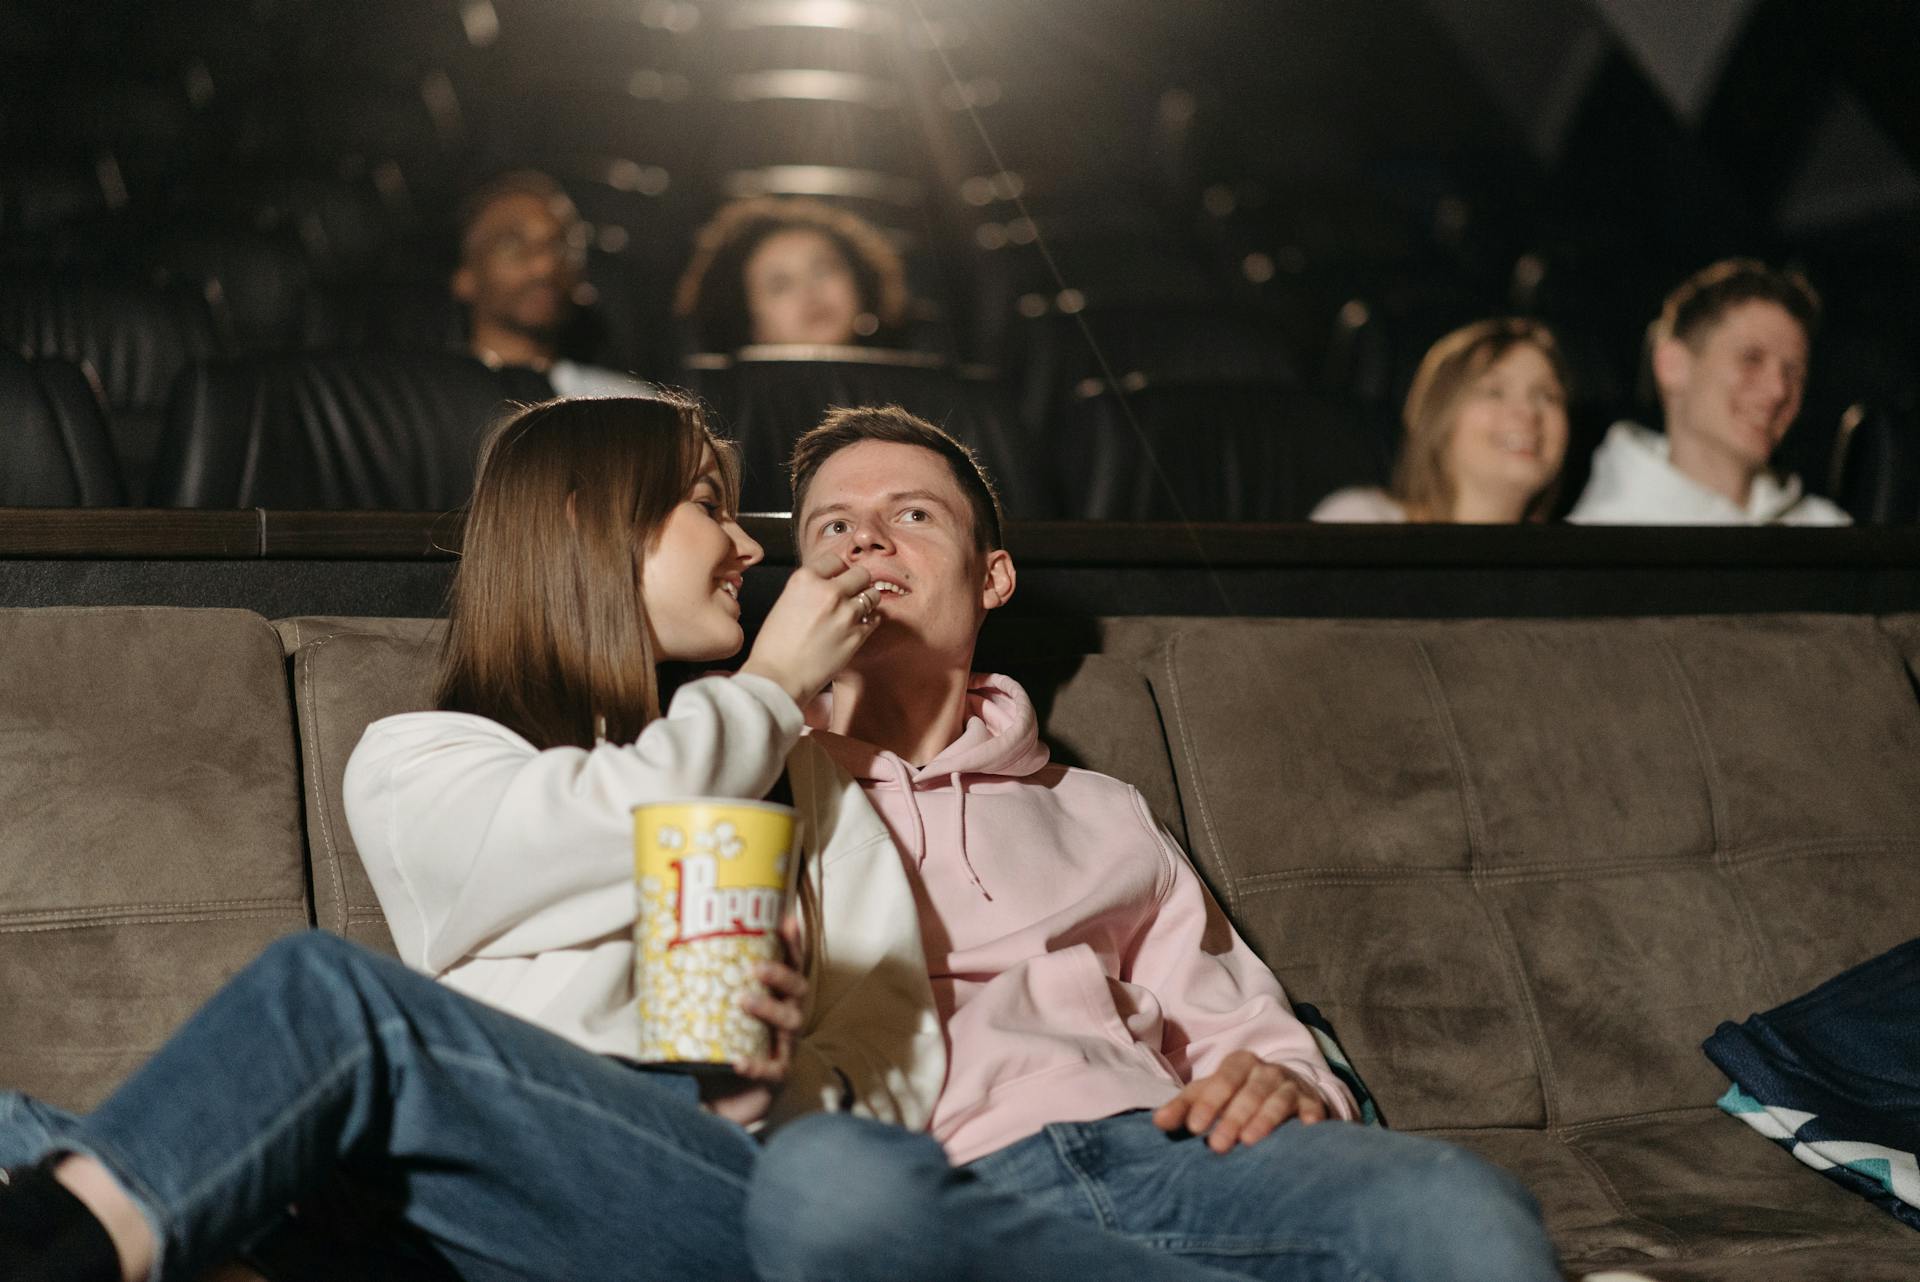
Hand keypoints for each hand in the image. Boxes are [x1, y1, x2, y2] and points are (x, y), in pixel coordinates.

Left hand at [699, 917, 808, 1126]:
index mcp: (772, 999)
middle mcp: (782, 1020)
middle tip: (755, 968)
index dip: (791, 943)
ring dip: (769, 1008)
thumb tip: (644, 949)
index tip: (786, 920)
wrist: (716, 1102)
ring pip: (791, 1023)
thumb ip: (685, 986)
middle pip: (797, 989)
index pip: (788, 966)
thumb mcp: (700, 1014)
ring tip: (743, 1001)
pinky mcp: (775, 1080)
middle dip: (781, 974)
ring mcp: (782, 1049)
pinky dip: (757, 1065)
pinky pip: (772, 1070)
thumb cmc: (711, 1051)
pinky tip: (739, 1063)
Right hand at [739, 553, 879, 707]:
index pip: (835, 561)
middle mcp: (828, 591)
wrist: (779, 677)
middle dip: (857, 583)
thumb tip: (827, 587)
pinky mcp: (857, 635)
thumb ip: (808, 590)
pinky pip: (875, 619)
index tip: (837, 579)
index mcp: (805, 579)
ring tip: (856, 611)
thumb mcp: (785, 603)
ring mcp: (846, 613)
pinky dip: (869, 621)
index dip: (837, 571)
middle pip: (860, 573)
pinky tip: (858, 627)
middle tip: (851, 594)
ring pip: (872, 594)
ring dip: (866, 600)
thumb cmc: (774, 646)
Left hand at [1152, 1050, 1329, 1152]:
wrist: (1288, 1091)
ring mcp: (1293, 1086)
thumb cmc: (1240, 1096)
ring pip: (1279, 1099)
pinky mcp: (1313, 1104)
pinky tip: (1302, 1136)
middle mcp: (1267, 1070)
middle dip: (1232, 1117)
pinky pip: (1312, 1111)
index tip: (1195, 1128)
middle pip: (1250, 1091)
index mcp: (1240, 1063)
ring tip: (1250, 1142)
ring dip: (1264, 1119)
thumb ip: (1185, 1108)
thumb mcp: (1212, 1096)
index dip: (1208, 1102)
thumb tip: (1157, 1123)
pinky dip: (1308, 1121)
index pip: (1222, 1079)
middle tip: (1217, 1145)